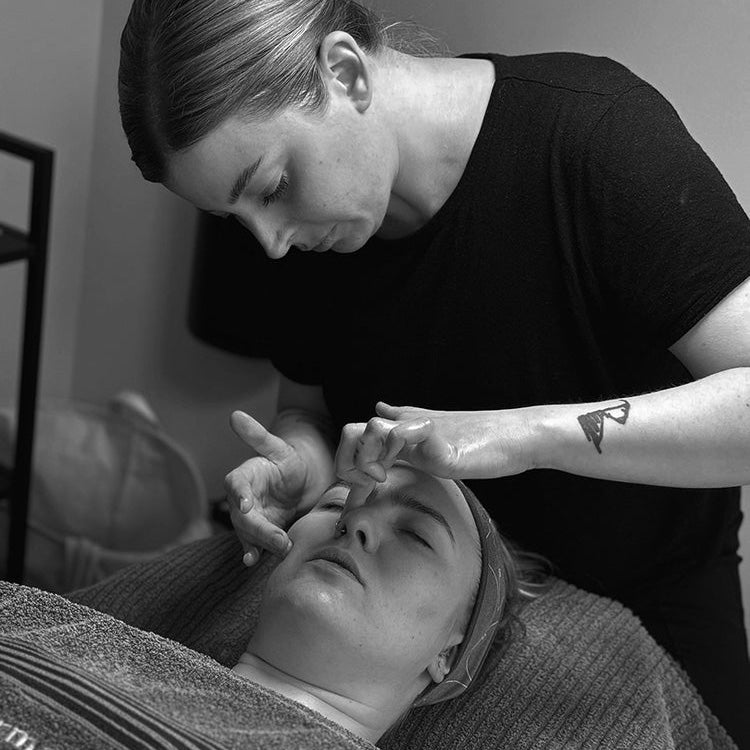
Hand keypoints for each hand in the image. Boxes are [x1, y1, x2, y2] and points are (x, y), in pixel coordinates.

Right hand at [224, 411, 312, 565]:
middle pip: (242, 516)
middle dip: (258, 529)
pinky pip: (254, 543)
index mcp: (244, 476)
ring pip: (248, 533)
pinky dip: (254, 552)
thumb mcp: (277, 447)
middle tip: (279, 539)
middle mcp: (242, 499)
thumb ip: (257, 435)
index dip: (239, 494)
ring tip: (273, 552)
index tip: (245, 505)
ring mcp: (250, 518)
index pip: (235, 484)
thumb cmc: (287, 460)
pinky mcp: (260, 533)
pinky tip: (254, 561)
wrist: (299, 482)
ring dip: (258, 544)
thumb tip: (235, 414)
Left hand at [335, 402, 535, 506]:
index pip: (359, 440)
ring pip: (370, 430)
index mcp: (403, 430)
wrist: (517, 437)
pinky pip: (399, 435)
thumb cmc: (481, 444)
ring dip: (364, 460)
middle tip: (360, 490)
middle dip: (346, 462)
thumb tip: (380, 407)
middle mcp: (406, 426)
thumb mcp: (435, 440)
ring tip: (375, 481)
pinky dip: (387, 455)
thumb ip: (406, 429)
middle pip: (353, 430)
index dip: (348, 468)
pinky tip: (388, 476)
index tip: (353, 505)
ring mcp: (420, 430)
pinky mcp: (437, 438)